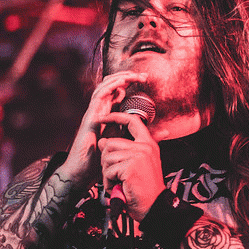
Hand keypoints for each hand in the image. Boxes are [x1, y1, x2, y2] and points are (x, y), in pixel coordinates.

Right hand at [57, 71, 146, 186]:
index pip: (119, 91)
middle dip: (127, 77)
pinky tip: (120, 83)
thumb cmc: (102, 161)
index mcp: (110, 115)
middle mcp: (101, 111)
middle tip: (143, 75)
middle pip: (112, 86)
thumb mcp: (130, 144)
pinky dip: (109, 86)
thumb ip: (145, 135)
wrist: (83, 173)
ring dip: (119, 78)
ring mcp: (94, 112)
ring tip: (132, 75)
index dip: (131, 82)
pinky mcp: (90, 116)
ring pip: (104, 87)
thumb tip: (166, 131)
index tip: (147, 79)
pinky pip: (98, 96)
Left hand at [98, 110, 166, 220]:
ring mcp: (139, 156)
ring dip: (107, 174)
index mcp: (149, 144)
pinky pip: (108, 171)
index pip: (132, 121)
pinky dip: (109, 182)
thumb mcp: (139, 166)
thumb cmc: (144, 189)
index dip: (116, 117)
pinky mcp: (131, 167)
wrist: (154, 207)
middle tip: (114, 175)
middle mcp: (145, 147)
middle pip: (111, 143)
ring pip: (107, 157)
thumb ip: (125, 151)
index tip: (103, 118)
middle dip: (106, 161)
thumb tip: (103, 141)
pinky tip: (119, 188)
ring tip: (118, 182)